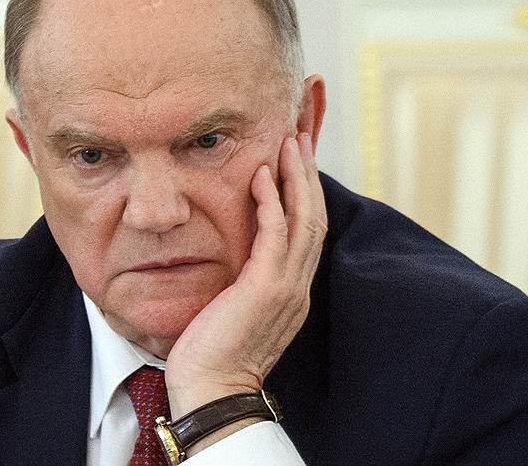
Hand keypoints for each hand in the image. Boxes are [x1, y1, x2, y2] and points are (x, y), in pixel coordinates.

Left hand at [164, 132, 326, 423]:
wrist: (212, 393)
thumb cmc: (213, 354)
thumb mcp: (236, 309)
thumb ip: (246, 279)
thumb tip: (235, 256)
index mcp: (293, 291)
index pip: (308, 231)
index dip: (306, 192)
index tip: (298, 158)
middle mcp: (298, 286)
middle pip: (315, 217)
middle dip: (309, 174)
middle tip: (301, 135)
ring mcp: (286, 287)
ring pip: (304, 220)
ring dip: (298, 177)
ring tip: (290, 142)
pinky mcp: (266, 288)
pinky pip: (276, 235)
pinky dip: (273, 202)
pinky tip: (262, 175)